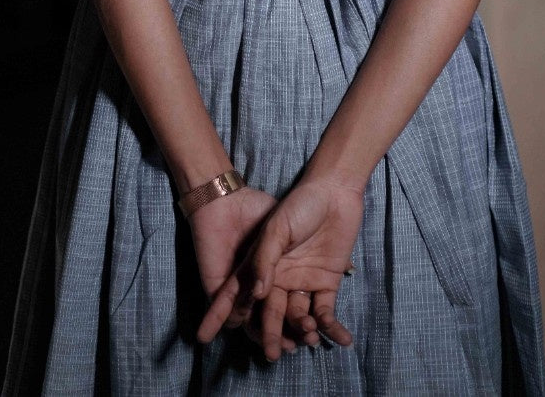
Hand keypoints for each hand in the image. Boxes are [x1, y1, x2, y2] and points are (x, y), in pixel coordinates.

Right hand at [198, 176, 364, 360]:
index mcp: (260, 265)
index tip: (203, 337)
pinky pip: (326, 312)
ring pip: (297, 317)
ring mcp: (303, 282)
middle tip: (272, 354)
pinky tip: (340, 339)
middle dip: (269, 335)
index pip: (236, 295)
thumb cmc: (298, 204)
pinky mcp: (327, 283)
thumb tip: (259, 293)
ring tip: (308, 338)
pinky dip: (331, 327)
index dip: (219, 315)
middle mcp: (278, 279)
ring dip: (301, 332)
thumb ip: (264, 259)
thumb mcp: (275, 227)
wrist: (333, 190)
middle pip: (269, 313)